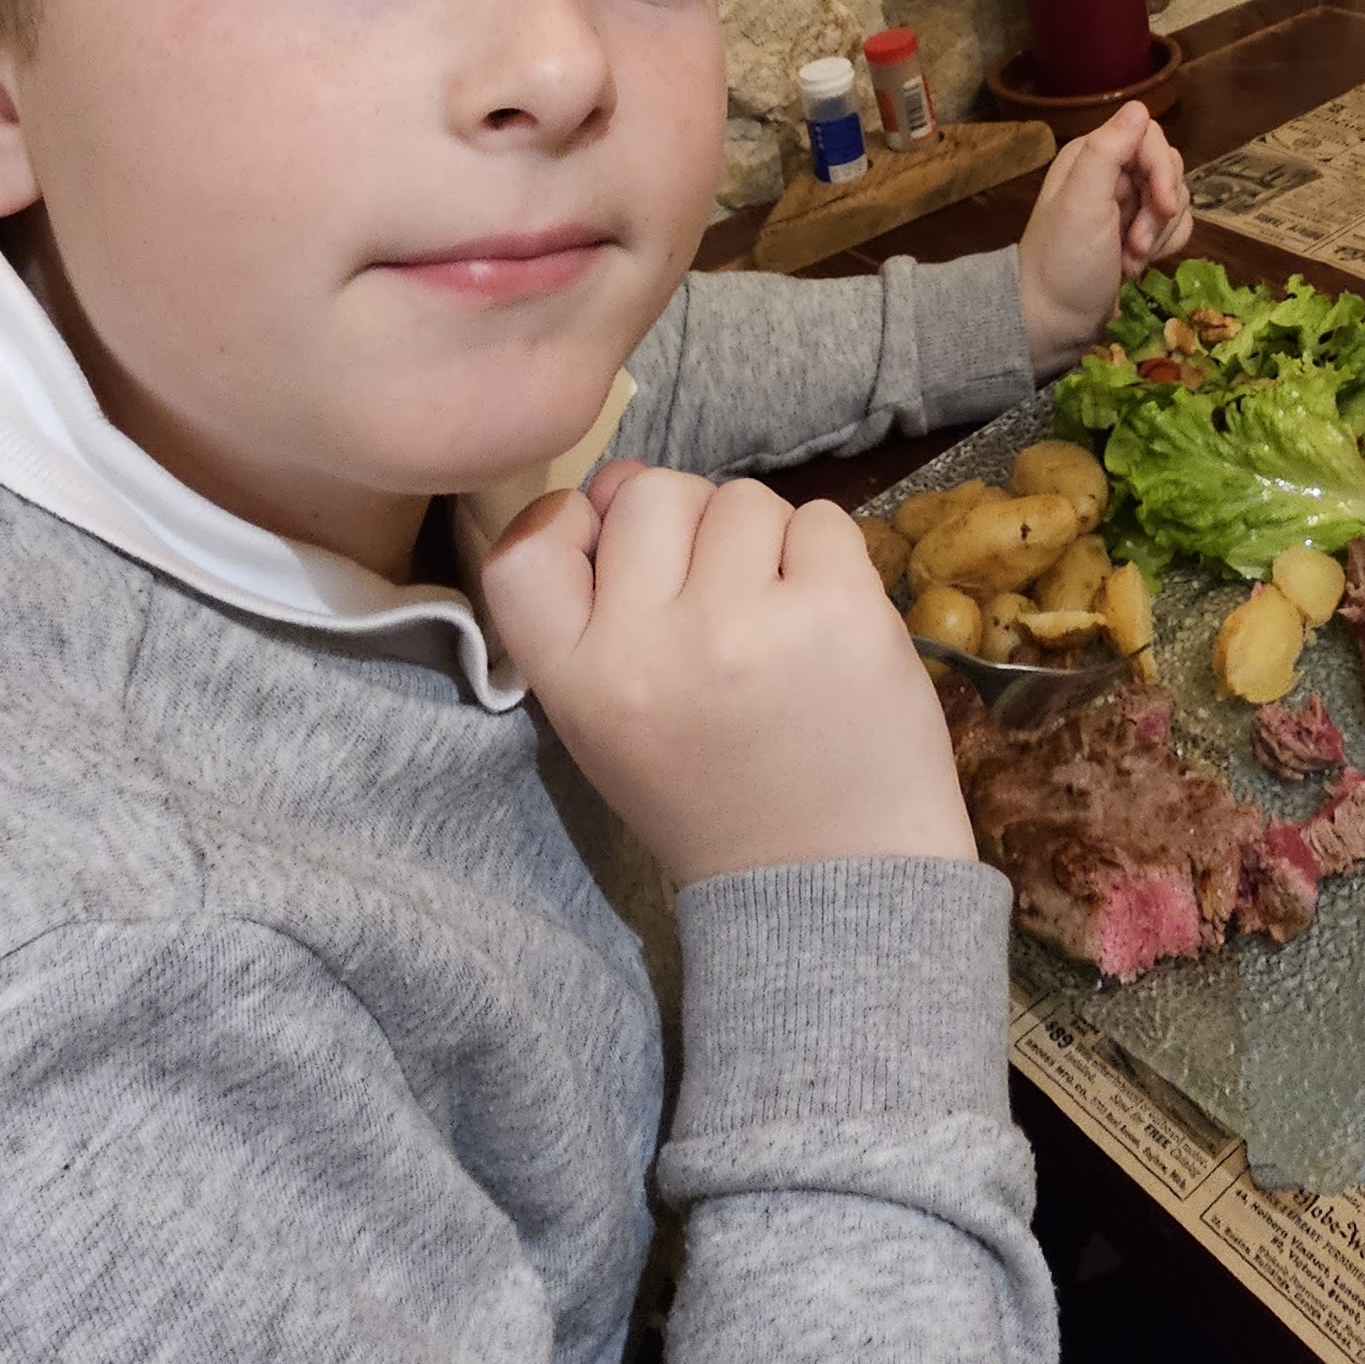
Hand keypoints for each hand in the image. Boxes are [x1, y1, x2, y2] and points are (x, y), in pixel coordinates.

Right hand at [480, 460, 975, 884]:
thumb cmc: (716, 791)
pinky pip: (821, 518)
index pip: (526, 548)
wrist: (832, 880)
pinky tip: (828, 629)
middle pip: (652, 492)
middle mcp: (650, 647)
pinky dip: (828, 559)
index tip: (615, 553)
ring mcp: (745, 624)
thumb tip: (621, 482)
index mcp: (581, 683)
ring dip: (765, 545)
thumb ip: (598, 609)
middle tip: (723, 609)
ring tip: (779, 629)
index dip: (572, 523)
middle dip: (691, 530)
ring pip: (742, 498)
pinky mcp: (838, 610)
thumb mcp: (610, 724)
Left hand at [1017, 102, 1193, 372]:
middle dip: (1161, 210)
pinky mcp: (1140, 235)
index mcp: (1092, 157)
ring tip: (1130, 262)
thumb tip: (1139, 106)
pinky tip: (1137, 268)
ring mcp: (1127, 207)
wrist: (1052, 323)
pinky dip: (1165, 247)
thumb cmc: (1063, 262)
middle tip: (1135, 244)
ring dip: (1160, 234)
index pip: (1150, 137)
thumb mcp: (1081, 202)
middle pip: (1168, 168)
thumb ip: (1107, 151)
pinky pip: (1176, 226)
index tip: (1163, 205)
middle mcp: (1111, 174)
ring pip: (1176, 199)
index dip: (1163, 170)